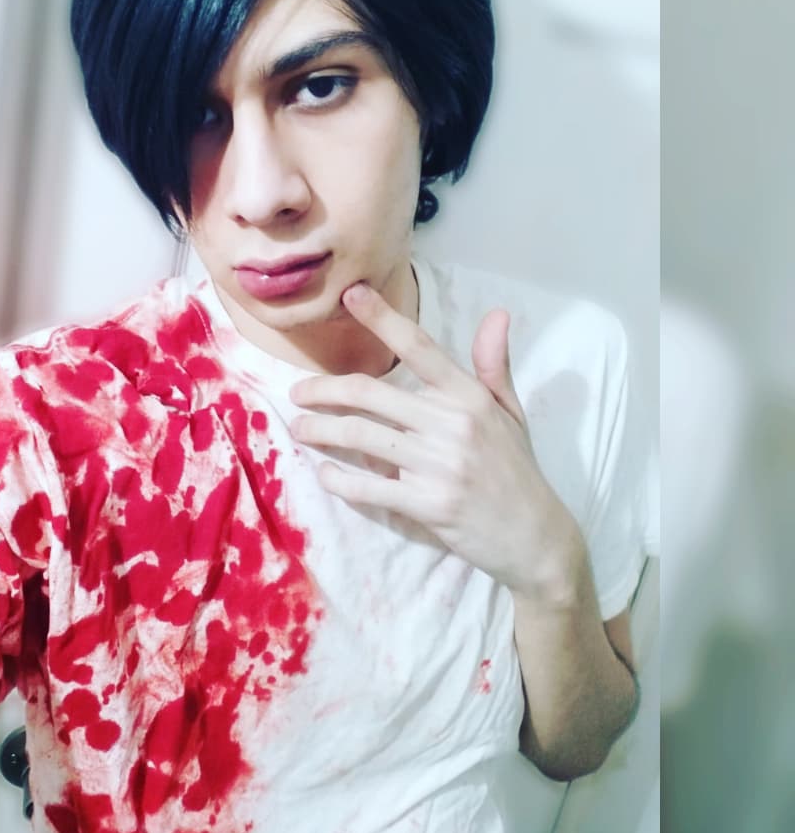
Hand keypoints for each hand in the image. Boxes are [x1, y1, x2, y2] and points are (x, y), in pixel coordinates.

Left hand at [288, 282, 582, 602]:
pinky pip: (369, 486)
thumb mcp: (510, 413)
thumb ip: (493, 365)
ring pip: (361, 436)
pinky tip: (325, 472)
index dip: (382, 318)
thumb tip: (496, 313)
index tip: (351, 294)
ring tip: (299, 429)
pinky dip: (339, 479)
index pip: (419, 347)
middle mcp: (453, 424)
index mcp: (469, 397)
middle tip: (297, 393)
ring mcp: (440, 465)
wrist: (536, 538)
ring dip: (320, 431)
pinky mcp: (429, 504)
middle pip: (370, 393)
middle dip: (323, 390)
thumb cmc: (516, 470)